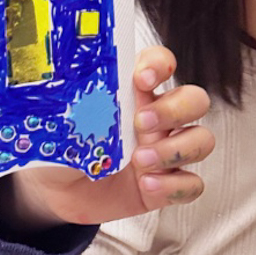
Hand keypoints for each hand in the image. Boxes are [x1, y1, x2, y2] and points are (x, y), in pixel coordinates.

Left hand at [5, 46, 213, 229]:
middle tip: (141, 123)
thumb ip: (79, 105)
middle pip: (194, 99)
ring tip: (139, 161)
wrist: (54, 191)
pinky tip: (147, 184)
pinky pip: (192, 183)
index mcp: (131, 92)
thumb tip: (82, 96)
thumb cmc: (60, 145)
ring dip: (177, 149)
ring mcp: (164, 150)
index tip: (142, 78)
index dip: (160, 65)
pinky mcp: (165, 184)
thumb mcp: (63, 120)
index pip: (160, 63)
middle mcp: (155, 117)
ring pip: (201, 140)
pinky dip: (174, 185)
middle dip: (176, 109)